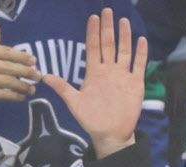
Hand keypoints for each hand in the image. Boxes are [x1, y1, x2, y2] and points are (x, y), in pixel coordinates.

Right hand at [0, 22, 39, 128]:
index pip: (4, 51)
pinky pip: (2, 94)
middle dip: (26, 72)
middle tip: (38, 76)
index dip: (21, 56)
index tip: (34, 61)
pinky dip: (14, 96)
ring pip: (7, 81)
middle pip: (9, 66)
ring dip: (23, 86)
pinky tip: (21, 98)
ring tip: (32, 89)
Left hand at [44, 9, 146, 157]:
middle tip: (107, 10)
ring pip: (124, 51)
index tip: (93, 17)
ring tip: (124, 21)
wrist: (110, 134)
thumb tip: (44, 76)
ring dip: (124, 37)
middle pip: (108, 44)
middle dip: (107, 28)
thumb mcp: (74, 103)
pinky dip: (141, 53)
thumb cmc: (91, 119)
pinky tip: (141, 40)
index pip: (93, 48)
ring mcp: (123, 76)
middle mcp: (109, 71)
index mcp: (94, 72)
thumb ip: (63, 88)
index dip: (92, 33)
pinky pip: (139, 65)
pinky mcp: (135, 84)